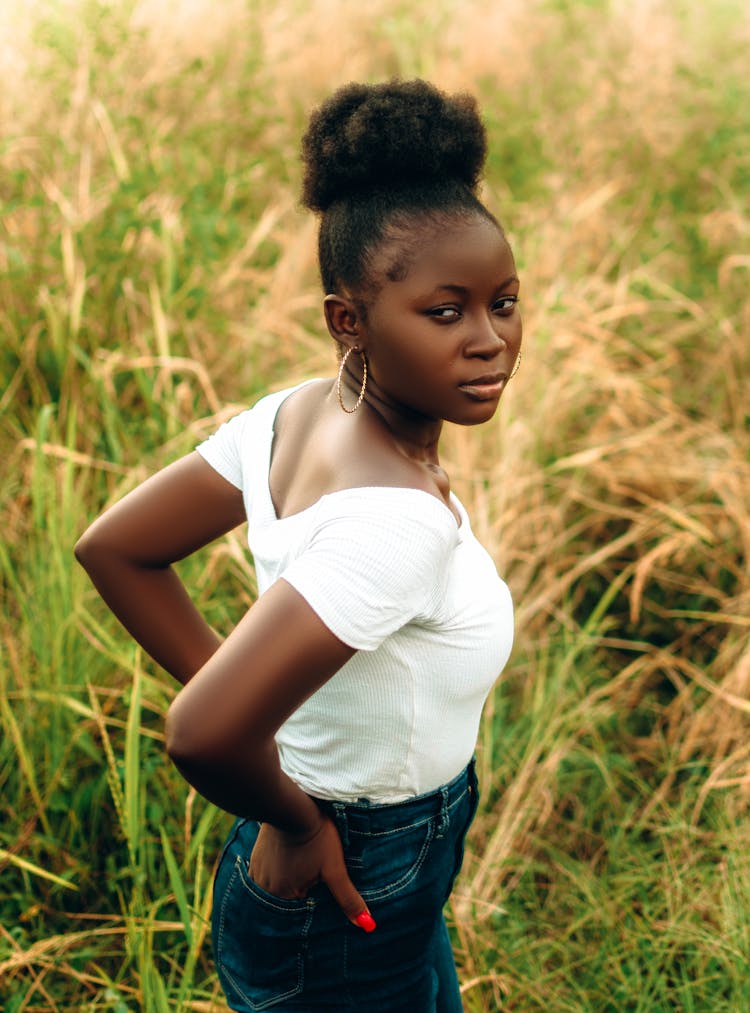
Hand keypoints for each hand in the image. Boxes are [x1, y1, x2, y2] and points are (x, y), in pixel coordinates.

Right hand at [249, 814, 375, 930]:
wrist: (293, 805)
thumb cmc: (316, 836)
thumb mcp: (334, 868)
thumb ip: (347, 898)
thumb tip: (367, 925)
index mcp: (284, 896)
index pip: (300, 915)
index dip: (314, 904)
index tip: (321, 887)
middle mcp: (265, 890)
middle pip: (287, 902)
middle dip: (301, 894)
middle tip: (313, 873)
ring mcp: (257, 874)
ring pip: (276, 889)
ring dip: (288, 883)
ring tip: (302, 867)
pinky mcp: (255, 859)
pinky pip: (267, 875)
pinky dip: (278, 872)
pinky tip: (290, 860)